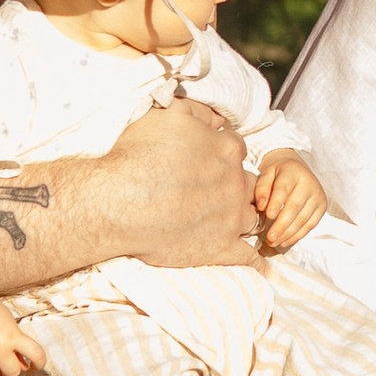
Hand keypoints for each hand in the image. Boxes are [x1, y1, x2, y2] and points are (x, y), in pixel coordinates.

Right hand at [99, 97, 256, 265]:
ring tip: (231, 223)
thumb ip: (199, 112)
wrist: (118, 201)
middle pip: (248, 183)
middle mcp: (235, 183)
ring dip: (244, 218)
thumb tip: (217, 118)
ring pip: (252, 217)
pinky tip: (256, 263)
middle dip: (235, 185)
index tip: (208, 162)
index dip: (221, 154)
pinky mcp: (221, 249)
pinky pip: (249, 257)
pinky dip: (255, 260)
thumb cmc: (138, 155)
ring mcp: (231, 218)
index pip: (235, 149)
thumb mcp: (169, 113)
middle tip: (214, 192)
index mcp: (226, 150)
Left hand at [253, 152, 328, 252]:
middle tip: (269, 238)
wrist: (296, 169)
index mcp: (293, 172)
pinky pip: (310, 225)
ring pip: (303, 219)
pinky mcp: (322, 207)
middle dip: (281, 225)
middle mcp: (309, 184)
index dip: (276, 203)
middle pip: (295, 207)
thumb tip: (261, 206)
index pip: (284, 189)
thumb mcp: (267, 174)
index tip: (268, 216)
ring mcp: (318, 196)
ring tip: (274, 242)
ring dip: (288, 234)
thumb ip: (262, 189)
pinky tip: (285, 241)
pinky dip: (297, 235)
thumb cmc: (278, 173)